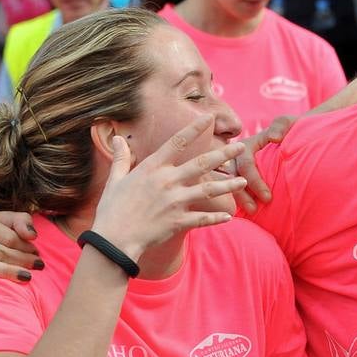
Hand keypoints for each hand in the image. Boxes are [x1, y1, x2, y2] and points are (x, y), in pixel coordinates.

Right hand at [91, 115, 246, 260]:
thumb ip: (121, 158)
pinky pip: (202, 218)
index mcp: (153, 168)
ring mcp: (175, 202)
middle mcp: (167, 181)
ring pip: (208, 190)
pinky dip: (216, 218)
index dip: (195, 128)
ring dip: (228, 185)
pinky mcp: (178, 221)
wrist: (114, 239)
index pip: (178, 142)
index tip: (209, 117)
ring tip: (244, 180)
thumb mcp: (115, 180)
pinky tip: (229, 216)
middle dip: (224, 154)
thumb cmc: (112, 209)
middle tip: (241, 146)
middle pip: (201, 163)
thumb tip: (117, 137)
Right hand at [230, 115, 297, 214]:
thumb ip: (281, 126)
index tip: (269, 197)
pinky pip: (233, 189)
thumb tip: (274, 138)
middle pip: (233, 177)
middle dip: (242, 195)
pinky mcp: (239, 178)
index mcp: (246, 146)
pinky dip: (238, 200)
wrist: (295, 136)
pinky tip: (246, 213)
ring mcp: (237, 168)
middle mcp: (238, 158)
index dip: (255, 182)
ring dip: (239, 199)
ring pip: (229, 184)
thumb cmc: (291, 129)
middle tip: (255, 209)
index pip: (245, 165)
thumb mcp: (288, 123)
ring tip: (252, 212)